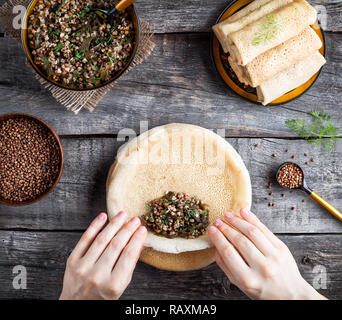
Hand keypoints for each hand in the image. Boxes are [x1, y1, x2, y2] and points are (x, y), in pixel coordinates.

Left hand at [60, 212, 146, 299]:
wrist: (77, 306)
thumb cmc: (103, 295)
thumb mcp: (121, 284)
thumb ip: (130, 263)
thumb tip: (142, 241)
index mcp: (113, 285)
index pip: (128, 255)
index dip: (137, 239)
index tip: (143, 229)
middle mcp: (97, 276)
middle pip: (116, 245)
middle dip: (128, 230)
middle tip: (135, 220)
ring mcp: (83, 268)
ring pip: (101, 240)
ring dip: (113, 224)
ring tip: (123, 214)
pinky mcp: (72, 261)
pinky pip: (85, 240)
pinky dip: (94, 226)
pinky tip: (103, 216)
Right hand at [209, 208, 325, 299]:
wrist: (291, 294)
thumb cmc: (262, 290)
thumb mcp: (240, 284)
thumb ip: (226, 266)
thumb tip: (216, 245)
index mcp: (248, 279)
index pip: (228, 253)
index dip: (218, 238)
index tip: (212, 230)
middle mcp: (262, 267)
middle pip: (240, 241)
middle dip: (226, 228)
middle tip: (218, 222)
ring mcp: (274, 256)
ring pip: (252, 232)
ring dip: (238, 221)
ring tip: (228, 215)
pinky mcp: (281, 248)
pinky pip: (265, 229)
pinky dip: (253, 219)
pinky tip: (243, 212)